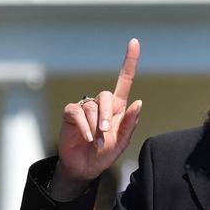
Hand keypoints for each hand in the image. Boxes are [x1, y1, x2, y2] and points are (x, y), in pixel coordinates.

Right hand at [53, 38, 143, 198]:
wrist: (84, 167)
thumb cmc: (104, 154)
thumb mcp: (122, 142)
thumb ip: (130, 123)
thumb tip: (139, 102)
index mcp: (117, 108)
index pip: (124, 80)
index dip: (129, 61)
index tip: (134, 42)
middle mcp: (101, 104)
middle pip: (105, 95)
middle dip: (107, 114)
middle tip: (106, 132)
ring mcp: (85, 108)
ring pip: (91, 107)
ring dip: (95, 126)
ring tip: (95, 142)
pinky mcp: (70, 114)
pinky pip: (77, 112)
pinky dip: (83, 125)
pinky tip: (87, 137)